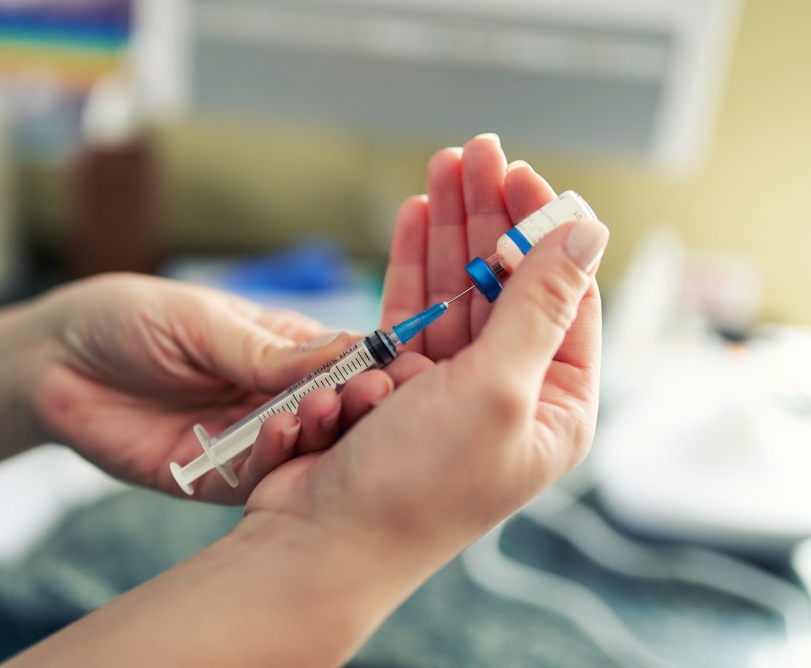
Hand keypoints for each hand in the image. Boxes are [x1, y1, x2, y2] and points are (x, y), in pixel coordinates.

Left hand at [29, 275, 398, 503]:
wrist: (53, 362)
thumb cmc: (129, 319)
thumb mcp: (199, 319)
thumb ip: (263, 348)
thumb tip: (344, 351)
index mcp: (282, 348)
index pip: (343, 360)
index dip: (370, 366)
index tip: (394, 368)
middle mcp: (274, 397)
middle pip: (333, 412)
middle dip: (353, 406)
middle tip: (366, 398)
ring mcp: (247, 438)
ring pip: (302, 451)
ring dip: (317, 435)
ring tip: (321, 414)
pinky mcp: (213, 476)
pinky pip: (255, 480)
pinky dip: (271, 463)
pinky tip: (277, 437)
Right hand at [248, 141, 606, 566]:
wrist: (324, 540)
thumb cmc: (417, 484)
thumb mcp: (496, 390)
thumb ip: (539, 307)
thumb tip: (589, 233)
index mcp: (553, 405)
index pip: (562, 297)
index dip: (544, 231)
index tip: (521, 175)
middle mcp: (505, 394)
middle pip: (506, 283)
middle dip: (492, 216)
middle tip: (476, 152)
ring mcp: (448, 387)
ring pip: (455, 289)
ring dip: (450, 228)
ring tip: (444, 166)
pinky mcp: (395, 383)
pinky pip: (409, 310)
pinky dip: (410, 263)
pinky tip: (414, 216)